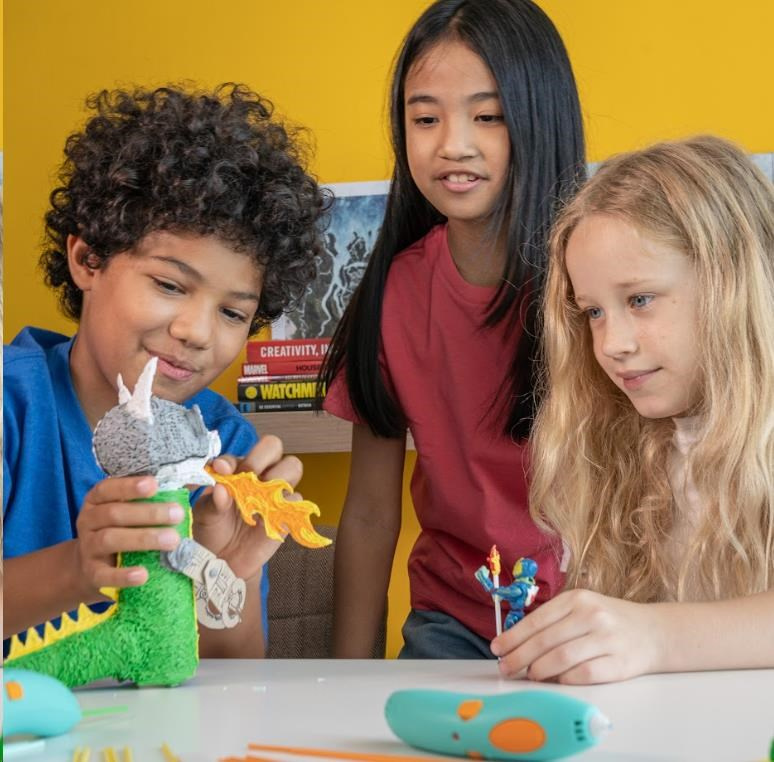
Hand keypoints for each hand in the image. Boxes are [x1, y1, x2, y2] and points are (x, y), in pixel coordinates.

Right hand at [75, 475, 183, 593]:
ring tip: (172, 540)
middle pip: (114, 513)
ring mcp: (88, 548)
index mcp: (98, 500)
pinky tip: (143, 575)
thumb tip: (190, 484)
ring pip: (109, 539)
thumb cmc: (125, 531)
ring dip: (143, 539)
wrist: (95, 572)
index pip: (108, 488)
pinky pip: (104, 575)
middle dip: (149, 513)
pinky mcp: (92, 575)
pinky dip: (123, 575)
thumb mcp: (134, 511)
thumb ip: (158, 498)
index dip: (129, 486)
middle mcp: (88, 521)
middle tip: (178, 514)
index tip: (154, 484)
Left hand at [192, 434, 300, 579]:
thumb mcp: (205, 516)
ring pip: (292, 465)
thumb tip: (221, 490)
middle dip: (260, 458)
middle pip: (272, 446)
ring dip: (277, 476)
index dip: (232, 459)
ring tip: (260, 496)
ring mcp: (276, 491)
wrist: (224, 560)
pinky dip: (283, 504)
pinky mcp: (288, 511)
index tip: (221, 470)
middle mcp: (259, 474)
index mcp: (237, 469)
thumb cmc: (213, 530)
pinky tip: (266, 517)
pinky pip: (296, 498)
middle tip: (248, 477)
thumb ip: (213, 502)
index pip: (240, 453)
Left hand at [491, 589, 664, 683]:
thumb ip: (553, 621)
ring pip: (561, 658)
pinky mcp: (620, 663)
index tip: (497, 648)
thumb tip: (516, 642)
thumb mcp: (581, 608)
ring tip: (528, 675)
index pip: (537, 620)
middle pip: (545, 641)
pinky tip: (555, 681)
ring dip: (539, 670)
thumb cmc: (608, 621)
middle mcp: (591, 615)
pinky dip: (564, 680)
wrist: (654, 632)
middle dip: (519, 657)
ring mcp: (607, 639)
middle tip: (506, 667)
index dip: (513, 636)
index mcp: (577, 599)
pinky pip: (584, 674)